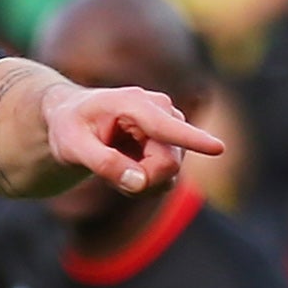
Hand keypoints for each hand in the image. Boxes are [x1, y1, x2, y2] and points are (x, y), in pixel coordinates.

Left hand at [42, 82, 224, 194]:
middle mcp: (161, 110)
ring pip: (170, 172)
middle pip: (168, 162)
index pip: (166, 127)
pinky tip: (125, 167)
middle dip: (141, 179)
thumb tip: (139, 183)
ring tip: (112, 164)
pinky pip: (168, 175)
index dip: (193, 140)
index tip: (219, 148)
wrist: (72, 117)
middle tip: (106, 173)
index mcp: (133, 104)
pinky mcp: (173, 141)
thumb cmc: (69, 127)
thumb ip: (103, 163)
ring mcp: (170, 125)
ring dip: (140, 180)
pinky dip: (145, 180)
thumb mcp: (71, 146)